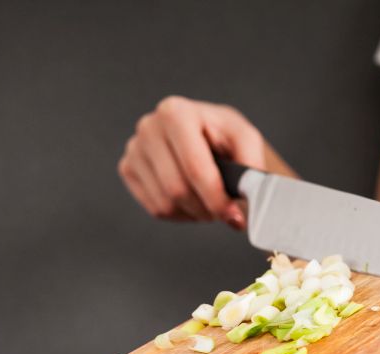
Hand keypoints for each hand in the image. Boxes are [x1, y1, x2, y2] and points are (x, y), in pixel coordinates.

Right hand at [119, 96, 267, 226]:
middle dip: (206, 208)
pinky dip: (180, 214)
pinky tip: (192, 201)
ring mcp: (134, 148)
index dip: (216, 198)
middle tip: (224, 212)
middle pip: (177, 189)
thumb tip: (250, 193)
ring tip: (210, 203)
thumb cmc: (223, 135)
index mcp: (176, 112)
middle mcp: (149, 127)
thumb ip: (251, 164)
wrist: (204, 133)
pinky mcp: (128, 168)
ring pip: (165, 203)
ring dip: (195, 213)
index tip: (233, 214)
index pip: (194, 168)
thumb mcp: (245, 140)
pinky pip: (155, 208)